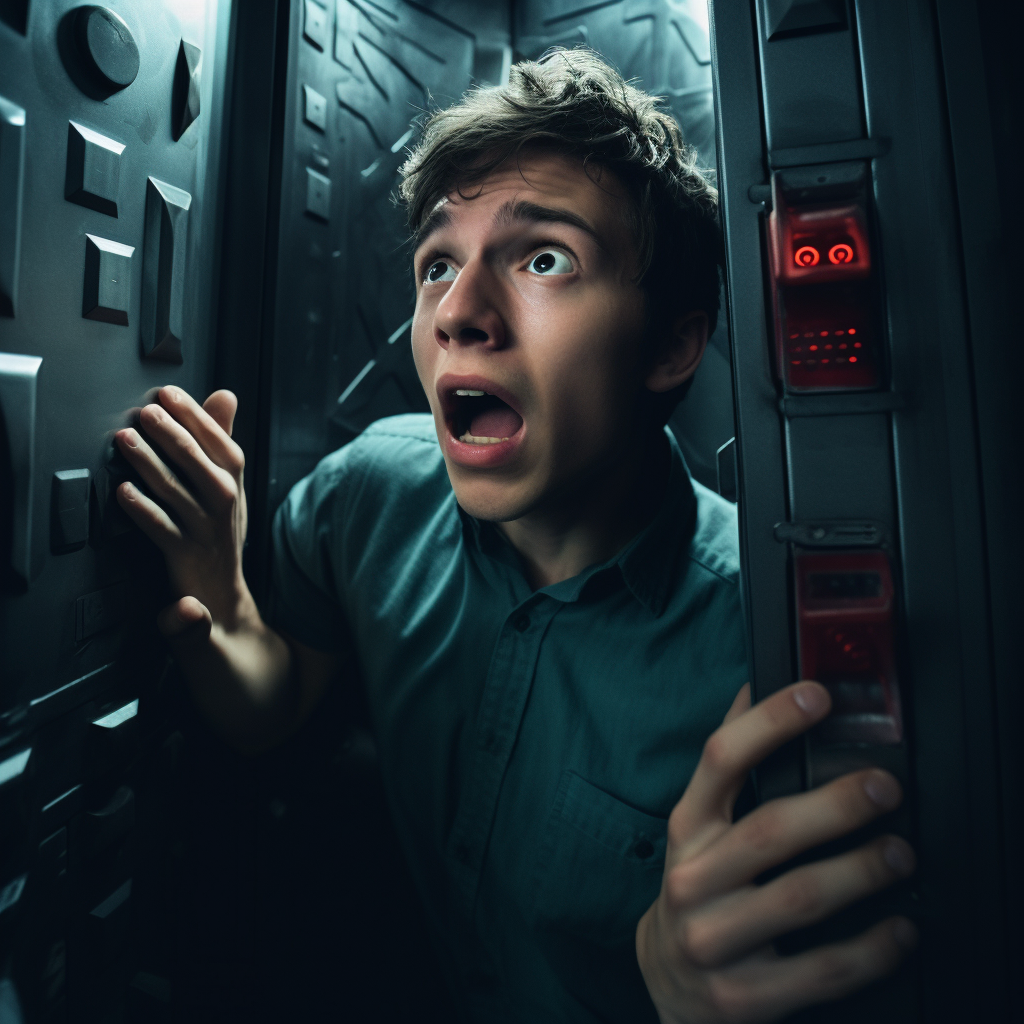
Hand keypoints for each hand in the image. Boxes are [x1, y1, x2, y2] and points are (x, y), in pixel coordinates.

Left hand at [115, 385, 255, 648]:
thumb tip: (226, 395)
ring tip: (124, 441)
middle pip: (197, 461)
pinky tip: (123, 492)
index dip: (194, 415)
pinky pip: (162, 529)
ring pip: (176, 490)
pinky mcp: (184, 555)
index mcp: (234, 481)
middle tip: (145, 412)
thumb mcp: (229, 482)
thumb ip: (221, 437)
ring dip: (149, 463)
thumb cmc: (219, 530)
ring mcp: (205, 529)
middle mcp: (225, 503)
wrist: (222, 595)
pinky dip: (143, 510)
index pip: (219, 440)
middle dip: (170, 433)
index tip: (168, 393)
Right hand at [636, 682, 917, 1023]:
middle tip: (884, 788)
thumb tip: (754, 688)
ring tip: (900, 854)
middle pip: (768, 831)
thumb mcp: (699, 825)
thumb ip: (728, 764)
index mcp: (686, 828)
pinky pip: (819, 972)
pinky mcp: (742, 996)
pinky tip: (897, 929)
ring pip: (798, 899)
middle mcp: (692, 879)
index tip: (817, 697)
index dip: (768, 723)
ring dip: (860, 872)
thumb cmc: (698, 885)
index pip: (720, 761)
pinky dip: (869, 950)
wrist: (668, 978)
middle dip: (834, 805)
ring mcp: (714, 939)